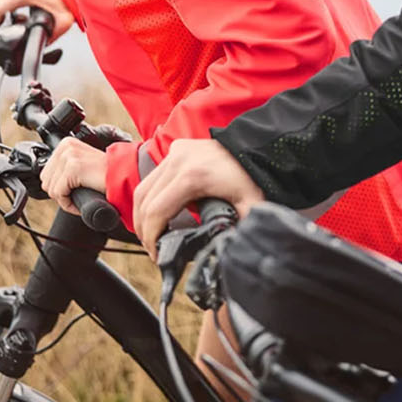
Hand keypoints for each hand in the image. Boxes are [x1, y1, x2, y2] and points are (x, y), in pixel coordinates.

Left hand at [37, 138, 104, 213]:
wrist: (125, 176)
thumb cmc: (106, 175)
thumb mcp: (81, 164)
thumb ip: (65, 166)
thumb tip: (47, 180)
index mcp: (66, 143)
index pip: (46, 172)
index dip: (58, 186)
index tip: (73, 190)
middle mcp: (66, 147)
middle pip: (46, 180)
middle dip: (60, 192)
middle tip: (77, 195)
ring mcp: (69, 156)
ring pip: (51, 189)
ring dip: (65, 199)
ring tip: (80, 198)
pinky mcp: (73, 168)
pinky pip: (59, 194)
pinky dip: (68, 204)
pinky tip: (80, 204)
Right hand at [134, 139, 265, 246]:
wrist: (258, 148)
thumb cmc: (254, 175)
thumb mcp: (250, 204)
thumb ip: (241, 228)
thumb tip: (232, 251)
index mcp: (192, 176)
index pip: (156, 211)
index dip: (151, 236)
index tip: (156, 254)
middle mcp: (178, 162)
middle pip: (144, 201)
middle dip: (143, 229)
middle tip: (152, 247)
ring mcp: (175, 153)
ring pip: (144, 188)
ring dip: (142, 213)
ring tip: (151, 234)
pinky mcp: (176, 149)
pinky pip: (153, 176)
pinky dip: (150, 196)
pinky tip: (157, 212)